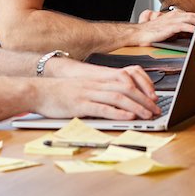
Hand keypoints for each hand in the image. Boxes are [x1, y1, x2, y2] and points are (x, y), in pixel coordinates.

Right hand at [33, 63, 160, 119]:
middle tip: (156, 110)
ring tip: (148, 115)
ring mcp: (88, 93)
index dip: (143, 87)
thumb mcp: (83, 88)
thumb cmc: (60, 92)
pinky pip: (102, 108)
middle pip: (127, 88)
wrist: (37, 91)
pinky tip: (129, 117)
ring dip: (136, 107)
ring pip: (118, 97)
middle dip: (144, 99)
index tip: (154, 98)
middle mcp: (96, 84)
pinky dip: (118, 113)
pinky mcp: (80, 105)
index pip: (127, 78)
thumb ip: (100, 92)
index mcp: (98, 79)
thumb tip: (118, 102)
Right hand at [132, 9, 194, 44]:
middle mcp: (175, 16)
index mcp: (175, 15)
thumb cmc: (153, 33)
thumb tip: (192, 34)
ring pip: (191, 19)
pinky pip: (184, 27)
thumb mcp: (169, 30)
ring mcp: (172, 20)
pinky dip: (192, 29)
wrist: (138, 34)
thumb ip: (180, 29)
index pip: (193, 16)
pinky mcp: (170, 27)